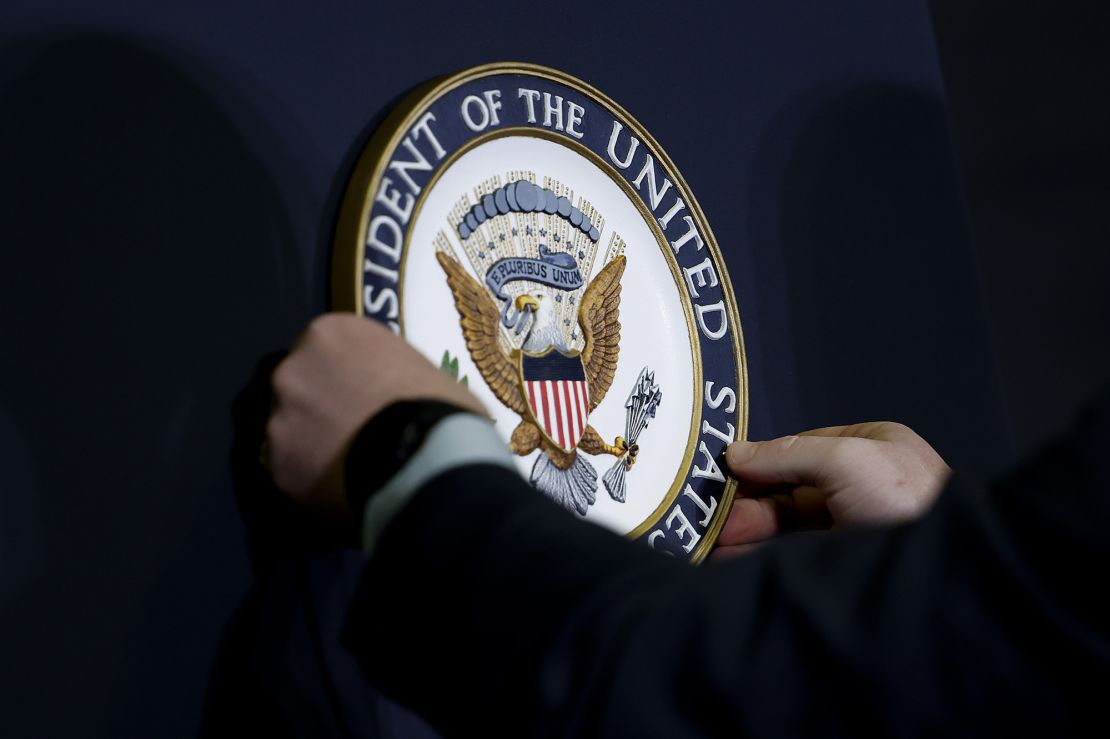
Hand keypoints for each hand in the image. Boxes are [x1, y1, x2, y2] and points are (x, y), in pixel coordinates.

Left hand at [266, 313, 485, 515]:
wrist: (422, 460)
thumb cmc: (436, 407)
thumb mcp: (420, 372)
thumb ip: (389, 378)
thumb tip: (391, 400)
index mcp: (331, 334)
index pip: (325, 350)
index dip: (345, 377)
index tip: (363, 398)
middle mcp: (292, 370)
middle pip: (299, 388)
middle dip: (320, 409)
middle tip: (351, 435)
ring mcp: (279, 420)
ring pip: (290, 433)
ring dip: (312, 447)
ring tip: (348, 471)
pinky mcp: (276, 469)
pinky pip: (293, 474)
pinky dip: (311, 483)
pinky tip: (342, 493)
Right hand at [713, 422, 949, 559]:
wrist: (951, 574)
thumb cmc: (905, 500)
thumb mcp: (845, 460)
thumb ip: (788, 453)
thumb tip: (735, 453)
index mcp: (871, 447)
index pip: (801, 448)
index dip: (761, 460)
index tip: (722, 476)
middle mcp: (863, 484)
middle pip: (791, 488)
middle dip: (750, 503)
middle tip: (713, 520)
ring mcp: (855, 526)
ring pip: (790, 524)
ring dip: (750, 532)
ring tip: (714, 544)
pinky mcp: (848, 564)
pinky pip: (796, 554)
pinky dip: (763, 555)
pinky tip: (734, 559)